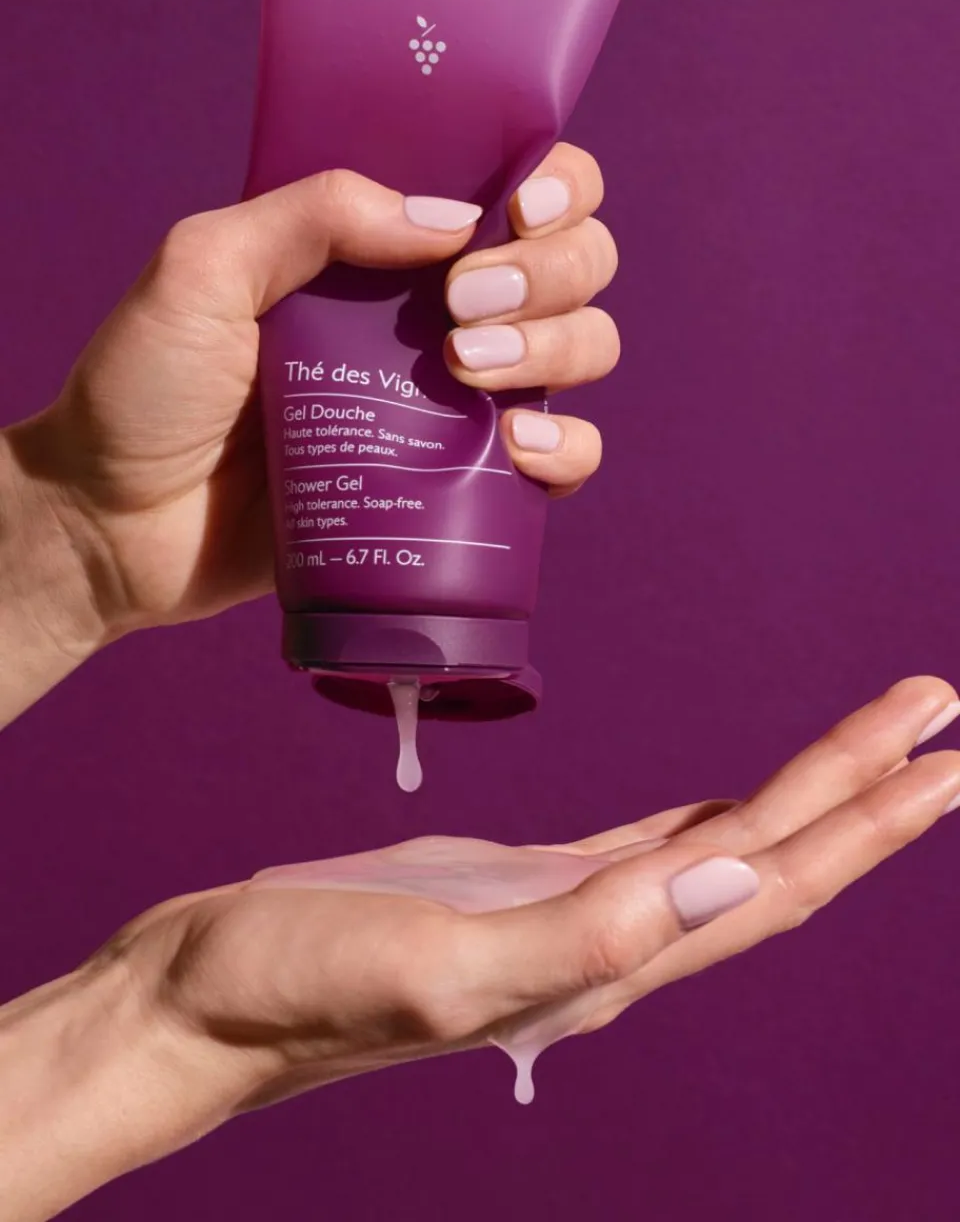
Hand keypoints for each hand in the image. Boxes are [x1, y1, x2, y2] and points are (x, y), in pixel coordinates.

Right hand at [3, 678, 954, 1217]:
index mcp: (608, 958)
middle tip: (943, 711)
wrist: (201, 1000)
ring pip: (722, 847)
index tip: (944, 749)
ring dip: (806, 795)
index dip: (867, 812)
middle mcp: (610, 942)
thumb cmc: (294, 986)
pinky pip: (646, 844)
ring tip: (871, 743)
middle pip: (773, 856)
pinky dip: (710, 813)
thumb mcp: (438, 959)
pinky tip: (729, 802)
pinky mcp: (518, 887)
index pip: (775, 877)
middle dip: (868, 787)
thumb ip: (582, 935)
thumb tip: (724, 889)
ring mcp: (567, 914)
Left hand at [7, 145, 616, 645]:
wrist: (116, 527)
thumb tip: (447, 220)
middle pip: (575, 264)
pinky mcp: (458, 489)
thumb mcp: (204, 268)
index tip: (512, 211)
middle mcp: (436, 315)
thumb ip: (314, 215)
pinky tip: (518, 449)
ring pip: (583, 350)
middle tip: (461, 306)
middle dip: (551, 271)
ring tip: (470, 371)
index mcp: (384, 249)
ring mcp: (455, 403)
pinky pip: (561, 462)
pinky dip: (566, 450)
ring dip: (559, 347)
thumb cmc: (144, 388)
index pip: (514, 189)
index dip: (553, 186)